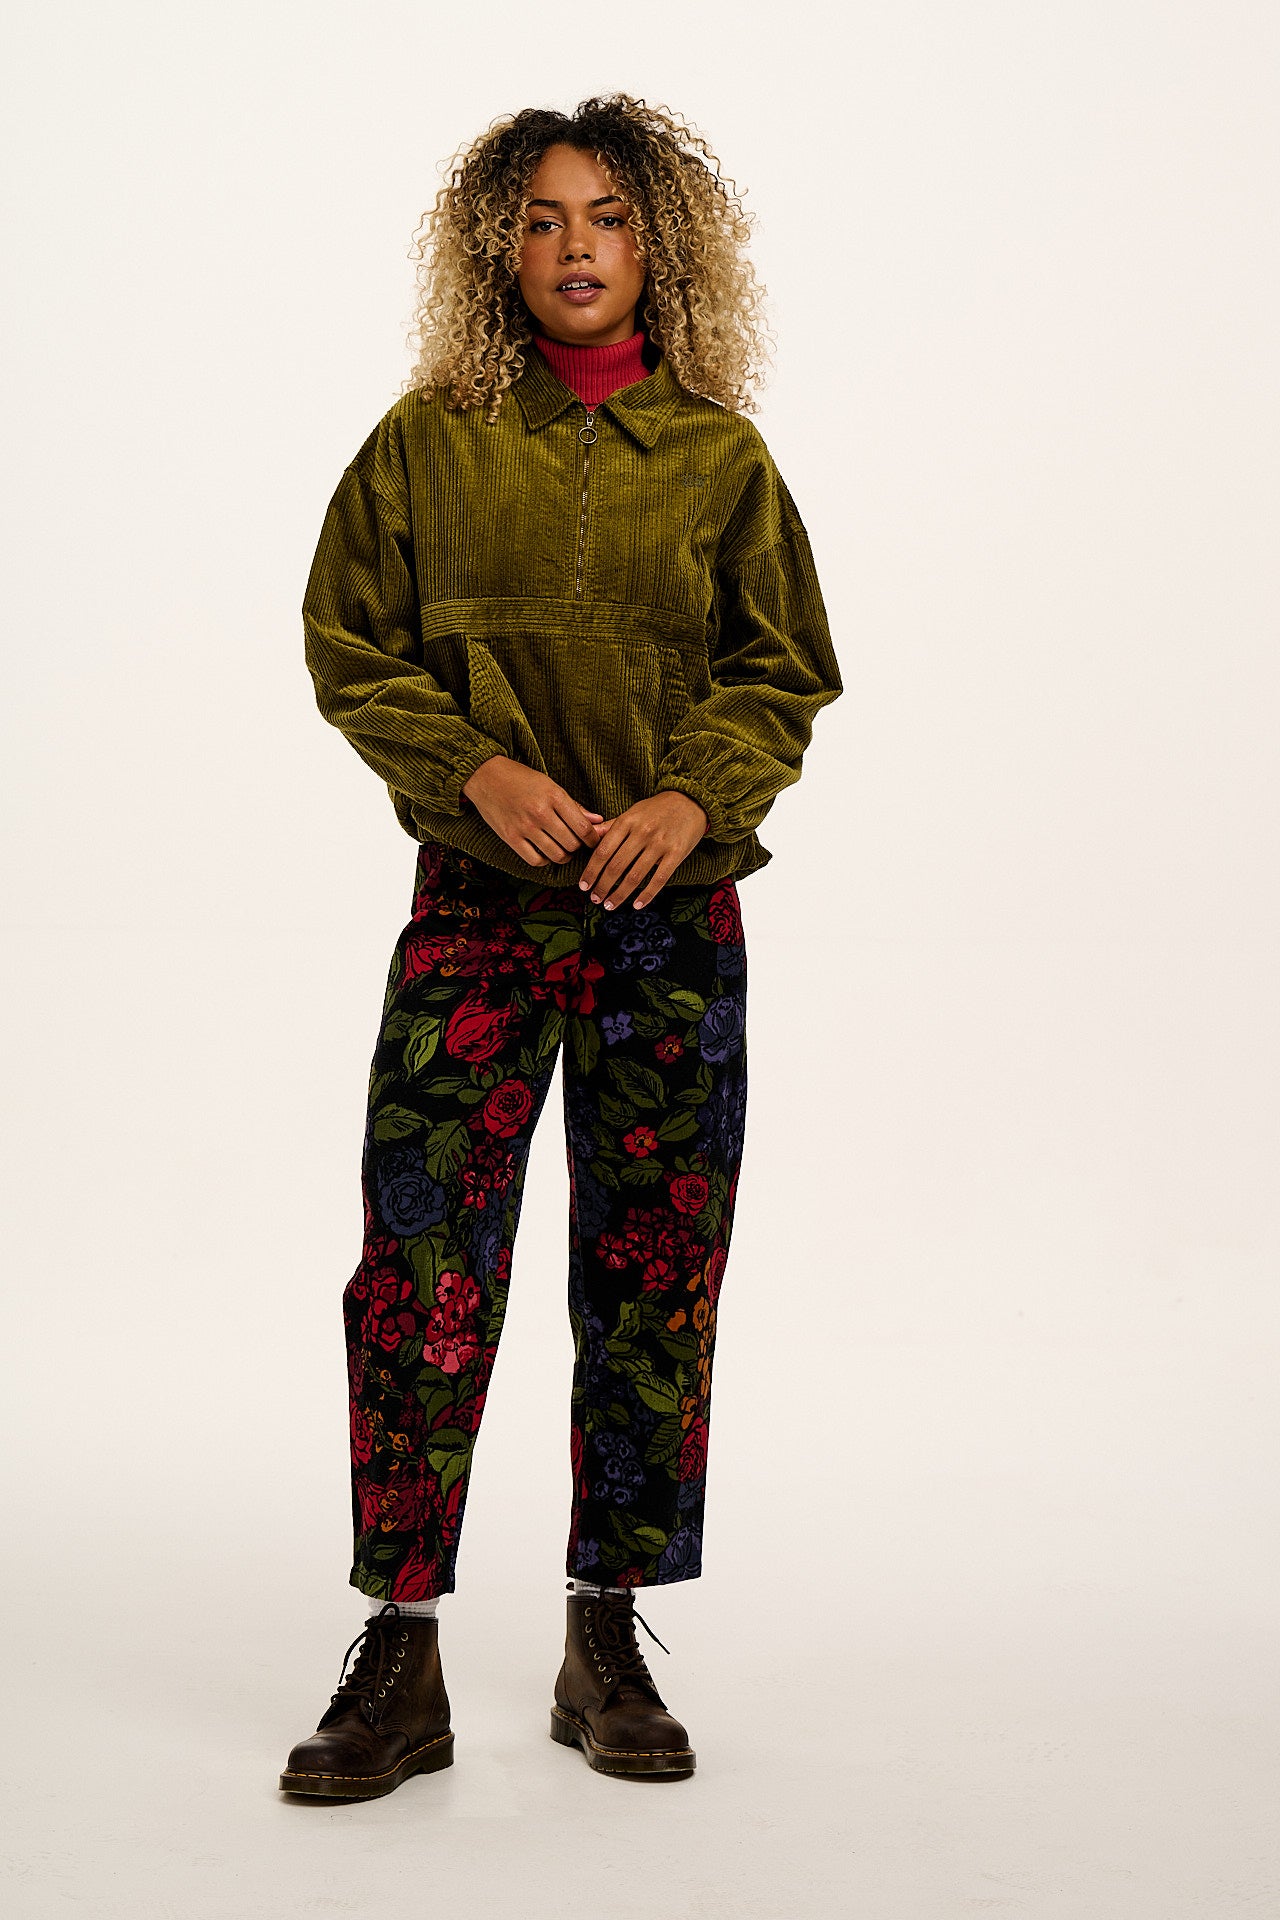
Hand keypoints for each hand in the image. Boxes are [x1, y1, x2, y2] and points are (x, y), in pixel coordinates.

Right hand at [460, 756, 605, 865]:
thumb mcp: (550, 785)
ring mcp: (524, 827)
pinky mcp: (510, 838)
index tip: (593, 840)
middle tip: (575, 842)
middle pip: (572, 844)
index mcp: (554, 796)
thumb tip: (598, 821)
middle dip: (578, 846)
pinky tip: (545, 851)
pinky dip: (545, 860)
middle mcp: (540, 813)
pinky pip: (536, 861)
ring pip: (557, 855)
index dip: (593, 839)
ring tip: (562, 849)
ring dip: (564, 856)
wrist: (485, 776)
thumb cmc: (521, 779)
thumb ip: (574, 806)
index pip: (583, 828)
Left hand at [577, 790, 708, 910]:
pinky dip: (647, 895)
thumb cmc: (657, 809)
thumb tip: (589, 837)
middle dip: (602, 887)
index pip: (603, 851)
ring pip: (635, 876)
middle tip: (594, 899)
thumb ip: (611, 827)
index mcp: (627, 821)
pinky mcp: (676, 853)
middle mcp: (642, 832)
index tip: (583, 886)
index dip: (591, 871)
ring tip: (610, 905)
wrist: (690, 801)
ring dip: (620, 895)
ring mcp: (660, 843)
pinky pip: (659, 879)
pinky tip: (637, 905)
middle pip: (616, 866)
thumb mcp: (632, 812)